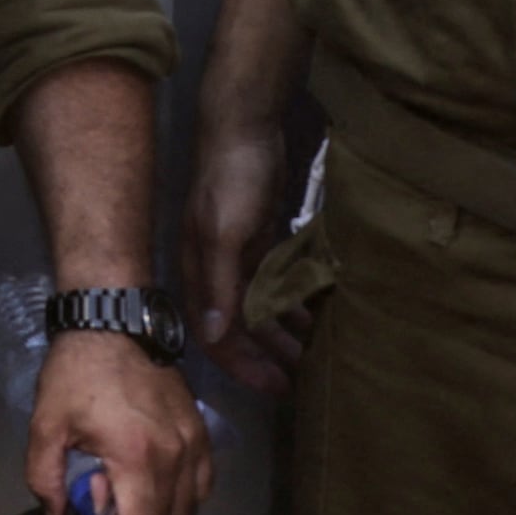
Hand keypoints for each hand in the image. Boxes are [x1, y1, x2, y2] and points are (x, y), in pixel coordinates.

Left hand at [26, 331, 211, 514]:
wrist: (112, 326)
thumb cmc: (75, 375)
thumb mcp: (45, 425)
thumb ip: (46, 478)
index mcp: (136, 455)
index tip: (90, 511)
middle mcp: (176, 454)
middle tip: (103, 496)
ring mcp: (195, 443)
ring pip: (187, 507)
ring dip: (157, 509)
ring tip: (126, 485)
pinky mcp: (203, 432)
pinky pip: (203, 483)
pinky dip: (182, 491)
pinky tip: (154, 475)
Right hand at [181, 104, 304, 394]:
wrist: (244, 127)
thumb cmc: (232, 179)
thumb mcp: (225, 232)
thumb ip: (219, 283)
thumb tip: (212, 336)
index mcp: (201, 271)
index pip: (215, 333)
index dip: (241, 364)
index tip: (274, 387)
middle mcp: (215, 269)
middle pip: (237, 326)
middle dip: (265, 356)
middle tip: (298, 380)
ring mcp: (237, 254)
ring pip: (257, 307)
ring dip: (281, 333)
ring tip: (312, 354)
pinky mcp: (259, 239)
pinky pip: (273, 284)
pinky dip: (291, 303)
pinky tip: (314, 314)